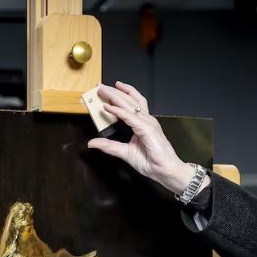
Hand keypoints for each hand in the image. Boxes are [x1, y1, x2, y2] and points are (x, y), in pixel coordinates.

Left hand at [86, 81, 209, 195]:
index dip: (118, 95)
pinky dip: (119, 111)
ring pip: (129, 104)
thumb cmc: (151, 161)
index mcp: (142, 123)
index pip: (130, 104)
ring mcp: (147, 123)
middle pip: (129, 100)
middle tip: (100, 86)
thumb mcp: (124, 152)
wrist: (164, 170)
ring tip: (102, 91)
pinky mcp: (147, 129)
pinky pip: (130, 117)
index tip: (105, 90)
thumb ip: (109, 146)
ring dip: (115, 96)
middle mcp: (146, 120)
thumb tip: (92, 142)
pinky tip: (108, 107)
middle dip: (114, 92)